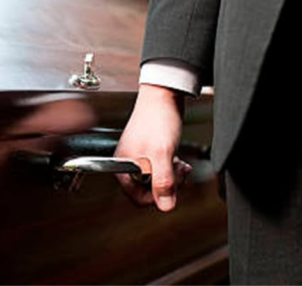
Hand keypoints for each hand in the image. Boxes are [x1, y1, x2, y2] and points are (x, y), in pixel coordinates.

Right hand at [115, 84, 191, 210]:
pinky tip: (176, 158)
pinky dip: (171, 167)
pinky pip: (161, 170)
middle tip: (175, 170)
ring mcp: (139, 159)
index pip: (138, 199)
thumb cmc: (157, 119)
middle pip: (149, 192)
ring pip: (157, 181)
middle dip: (167, 184)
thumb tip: (165, 206)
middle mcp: (128, 165)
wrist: (163, 96)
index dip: (157, 196)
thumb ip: (162, 182)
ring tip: (177, 162)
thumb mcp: (162, 154)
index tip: (169, 186)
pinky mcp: (149, 153)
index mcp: (123, 167)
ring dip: (172, 175)